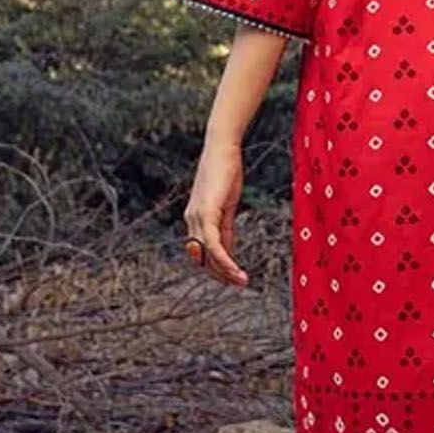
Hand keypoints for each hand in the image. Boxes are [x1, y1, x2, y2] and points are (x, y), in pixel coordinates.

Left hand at [183, 139, 247, 286]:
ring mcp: (196, 217)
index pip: (202, 250)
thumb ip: (225, 226)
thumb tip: (226, 247)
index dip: (216, 266)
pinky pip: (213, 245)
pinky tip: (235, 269)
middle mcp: (191, 219)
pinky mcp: (206, 213)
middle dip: (220, 274)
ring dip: (224, 271)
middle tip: (238, 284)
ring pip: (207, 255)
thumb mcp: (227, 203)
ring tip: (241, 281)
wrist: (222, 148)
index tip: (232, 276)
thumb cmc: (226, 170)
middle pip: (202, 257)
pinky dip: (224, 260)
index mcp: (195, 217)